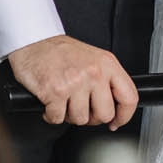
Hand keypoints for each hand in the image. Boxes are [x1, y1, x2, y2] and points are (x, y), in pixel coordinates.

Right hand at [6, 35, 138, 129]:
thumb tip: (114, 109)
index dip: (124, 116)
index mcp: (107, 64)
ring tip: (63, 100)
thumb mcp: (93, 58)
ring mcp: (75, 82)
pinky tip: (50, 102)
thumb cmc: (60, 51)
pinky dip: (51, 115)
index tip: (116, 122)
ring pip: (80, 119)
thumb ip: (106, 80)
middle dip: (91, 117)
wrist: (33, 41)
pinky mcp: (55, 91)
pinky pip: (58, 118)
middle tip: (81, 108)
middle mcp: (94, 72)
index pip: (129, 97)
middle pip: (104, 115)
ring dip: (68, 115)